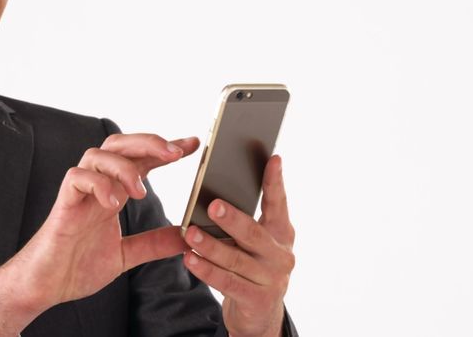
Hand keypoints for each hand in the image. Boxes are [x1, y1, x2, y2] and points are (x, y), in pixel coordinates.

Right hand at [0, 133, 199, 335]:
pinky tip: (113, 201)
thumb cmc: (76, 266)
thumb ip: (154, 243)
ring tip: (141, 190)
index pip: (141, 160)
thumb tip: (187, 237)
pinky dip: (98, 183)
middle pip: (119, 144)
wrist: (45, 287)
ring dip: (124, 166)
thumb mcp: (127, 254)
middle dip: (148, 142)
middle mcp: (97, 187)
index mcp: (113, 193)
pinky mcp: (63, 205)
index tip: (194, 144)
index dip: (165, 148)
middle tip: (176, 152)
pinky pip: (76, 178)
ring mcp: (79, 194)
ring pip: (97, 154)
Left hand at [183, 155, 295, 336]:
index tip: (273, 159)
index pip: (279, 204)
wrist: (260, 314)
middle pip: (253, 234)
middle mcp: (281, 254)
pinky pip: (227, 282)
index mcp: (282, 233)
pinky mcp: (256, 299)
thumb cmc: (253, 266)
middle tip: (212, 205)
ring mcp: (271, 279)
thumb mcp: (257, 242)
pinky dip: (206, 270)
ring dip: (211, 246)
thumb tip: (217, 194)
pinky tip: (190, 259)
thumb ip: (246, 220)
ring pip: (236, 260)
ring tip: (190, 233)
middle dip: (233, 219)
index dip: (275, 182)